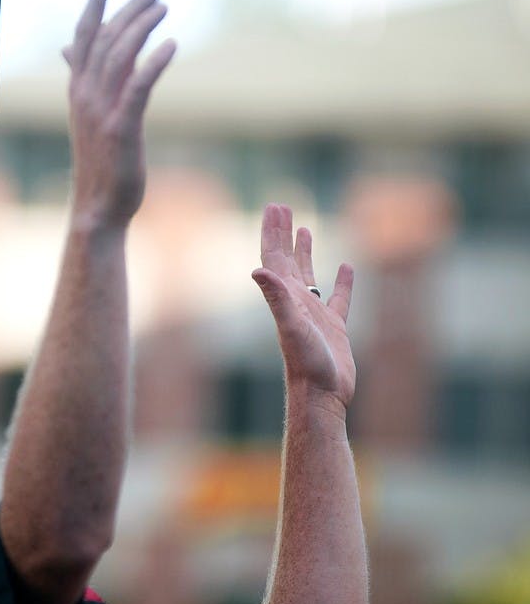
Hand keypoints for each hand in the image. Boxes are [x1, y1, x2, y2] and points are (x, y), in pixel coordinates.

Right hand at [63, 0, 175, 229]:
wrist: (98, 207)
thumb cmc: (100, 162)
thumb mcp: (89, 116)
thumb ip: (85, 80)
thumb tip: (70, 51)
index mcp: (77, 90)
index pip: (83, 36)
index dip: (95, 3)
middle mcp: (84, 96)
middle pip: (105, 38)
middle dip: (129, 8)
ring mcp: (101, 112)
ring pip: (119, 56)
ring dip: (142, 27)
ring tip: (165, 7)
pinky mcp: (121, 129)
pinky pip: (137, 87)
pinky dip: (153, 62)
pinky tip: (171, 45)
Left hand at [252, 204, 355, 409]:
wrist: (322, 396)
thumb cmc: (306, 364)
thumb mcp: (291, 326)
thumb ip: (276, 298)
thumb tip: (257, 269)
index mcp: (285, 298)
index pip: (274, 257)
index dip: (273, 231)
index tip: (275, 206)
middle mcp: (296, 302)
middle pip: (286, 260)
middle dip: (283, 233)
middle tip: (282, 206)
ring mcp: (315, 314)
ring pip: (308, 275)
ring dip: (305, 252)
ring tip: (304, 229)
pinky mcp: (334, 328)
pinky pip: (339, 298)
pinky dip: (342, 282)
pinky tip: (347, 268)